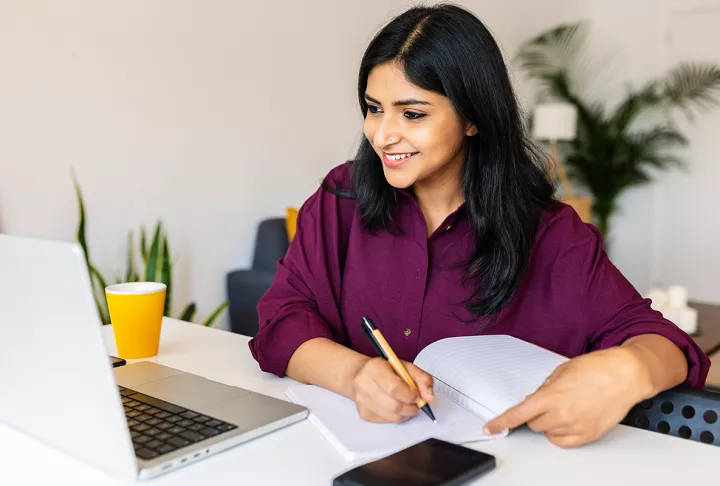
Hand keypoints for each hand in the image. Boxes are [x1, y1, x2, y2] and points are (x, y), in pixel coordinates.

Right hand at [350, 357, 434, 422]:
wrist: (361, 375)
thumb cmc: (386, 370)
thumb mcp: (406, 367)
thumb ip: (423, 379)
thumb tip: (429, 397)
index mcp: (374, 368)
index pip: (394, 388)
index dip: (410, 395)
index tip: (416, 395)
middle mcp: (364, 384)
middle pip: (394, 405)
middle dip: (411, 407)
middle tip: (415, 403)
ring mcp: (361, 400)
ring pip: (392, 416)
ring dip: (405, 413)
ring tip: (407, 405)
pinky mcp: (363, 413)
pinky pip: (386, 421)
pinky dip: (396, 417)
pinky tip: (394, 407)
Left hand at [484, 346, 651, 447]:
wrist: (626, 374)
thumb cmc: (598, 367)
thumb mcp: (562, 371)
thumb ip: (546, 387)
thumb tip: (536, 399)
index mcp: (551, 396)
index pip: (519, 414)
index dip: (501, 422)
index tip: (490, 427)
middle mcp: (562, 414)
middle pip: (533, 424)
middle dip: (535, 414)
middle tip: (548, 401)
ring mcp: (576, 426)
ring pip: (548, 433)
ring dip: (549, 423)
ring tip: (565, 407)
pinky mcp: (589, 434)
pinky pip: (564, 442)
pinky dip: (561, 434)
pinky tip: (569, 420)